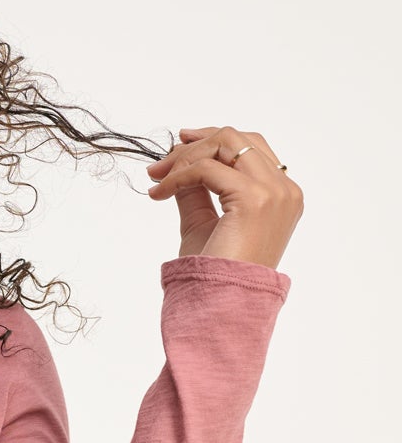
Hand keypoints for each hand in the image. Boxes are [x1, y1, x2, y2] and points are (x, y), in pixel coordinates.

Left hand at [145, 124, 302, 269]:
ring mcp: (274, 192)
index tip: (178, 147)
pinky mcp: (254, 198)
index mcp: (282, 196)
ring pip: (226, 143)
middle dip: (195, 144)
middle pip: (239, 139)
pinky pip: (206, 168)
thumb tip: (177, 162)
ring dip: (185, 155)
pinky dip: (177, 176)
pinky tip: (159, 193)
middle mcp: (285, 190)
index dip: (212, 142)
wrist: (224, 303)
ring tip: (158, 178)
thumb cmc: (216, 275)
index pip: (250, 149)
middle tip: (160, 165)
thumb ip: (196, 191)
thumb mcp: (203, 223)